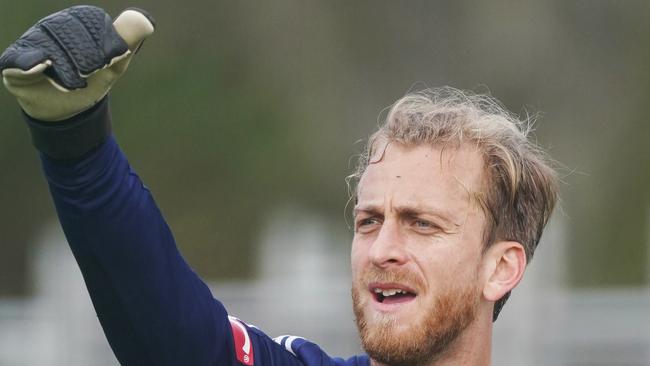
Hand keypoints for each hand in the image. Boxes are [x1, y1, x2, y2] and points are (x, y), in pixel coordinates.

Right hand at [0, 6, 154, 120]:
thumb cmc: (91, 80)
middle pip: (69, 31)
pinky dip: (31, 62)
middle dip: (86, 56)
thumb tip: (146, 21)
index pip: (91, 21)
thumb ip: (128, 41)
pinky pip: (19, 59)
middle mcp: (50, 26)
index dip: (104, 44)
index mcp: (75, 21)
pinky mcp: (14, 62)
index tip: (109, 61)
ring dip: (66, 66)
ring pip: (48, 45)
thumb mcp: (115, 64)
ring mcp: (31, 42)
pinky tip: (43, 65)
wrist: (66, 107)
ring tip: (72, 81)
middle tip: (89, 74)